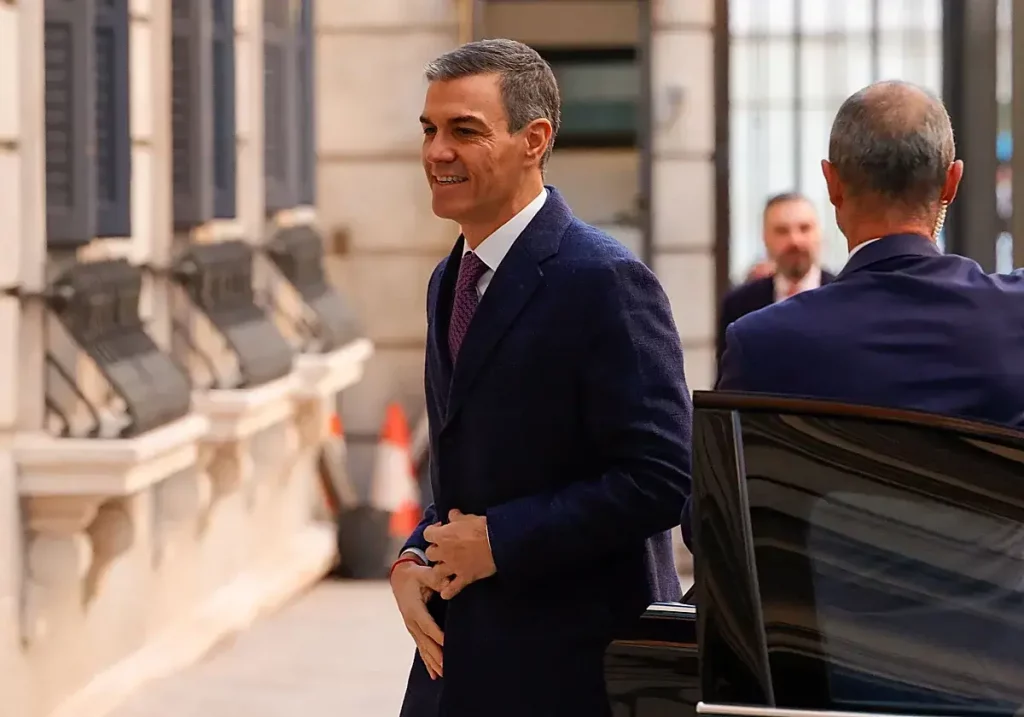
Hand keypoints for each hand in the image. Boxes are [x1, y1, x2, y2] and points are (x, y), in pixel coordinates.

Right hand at [390, 560, 445, 678]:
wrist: (399, 578)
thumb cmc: (414, 575)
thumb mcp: (423, 573)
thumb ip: (436, 578)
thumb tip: (447, 586)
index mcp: (413, 609)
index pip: (427, 625)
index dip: (438, 636)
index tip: (448, 644)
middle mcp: (410, 621)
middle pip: (425, 641)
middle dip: (436, 655)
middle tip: (448, 667)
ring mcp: (411, 628)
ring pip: (423, 648)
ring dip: (433, 662)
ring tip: (444, 674)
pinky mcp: (413, 630)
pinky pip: (421, 648)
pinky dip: (427, 662)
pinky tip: (434, 674)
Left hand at [424, 509, 496, 599]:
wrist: (499, 543)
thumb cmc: (484, 528)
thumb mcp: (469, 517)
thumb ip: (457, 517)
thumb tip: (451, 515)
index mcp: (444, 535)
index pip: (428, 533)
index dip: (434, 531)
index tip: (442, 530)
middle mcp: (445, 552)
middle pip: (430, 553)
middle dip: (435, 551)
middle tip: (443, 549)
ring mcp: (454, 566)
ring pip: (436, 572)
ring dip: (439, 570)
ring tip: (444, 568)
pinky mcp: (465, 577)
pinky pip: (452, 588)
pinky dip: (448, 592)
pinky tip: (445, 593)